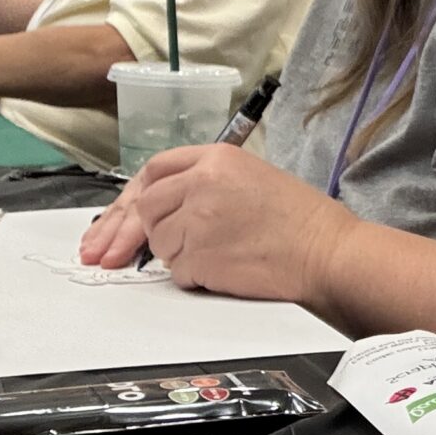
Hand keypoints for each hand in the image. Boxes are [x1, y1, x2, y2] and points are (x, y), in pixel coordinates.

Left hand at [81, 145, 353, 306]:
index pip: (154, 171)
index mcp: (216, 157)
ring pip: (159, 243)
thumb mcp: (250, 179)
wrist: (328, 252)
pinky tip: (224, 270)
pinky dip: (194, 276)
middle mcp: (202, 183)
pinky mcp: (201, 255)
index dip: (132, 198)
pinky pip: (178, 271)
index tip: (117, 220)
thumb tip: (159, 209)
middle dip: (129, 234)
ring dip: (176, 255)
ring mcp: (200, 219)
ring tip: (218, 254)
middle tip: (107, 255)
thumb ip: (202, 184)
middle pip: (146, 207)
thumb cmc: (299, 221)